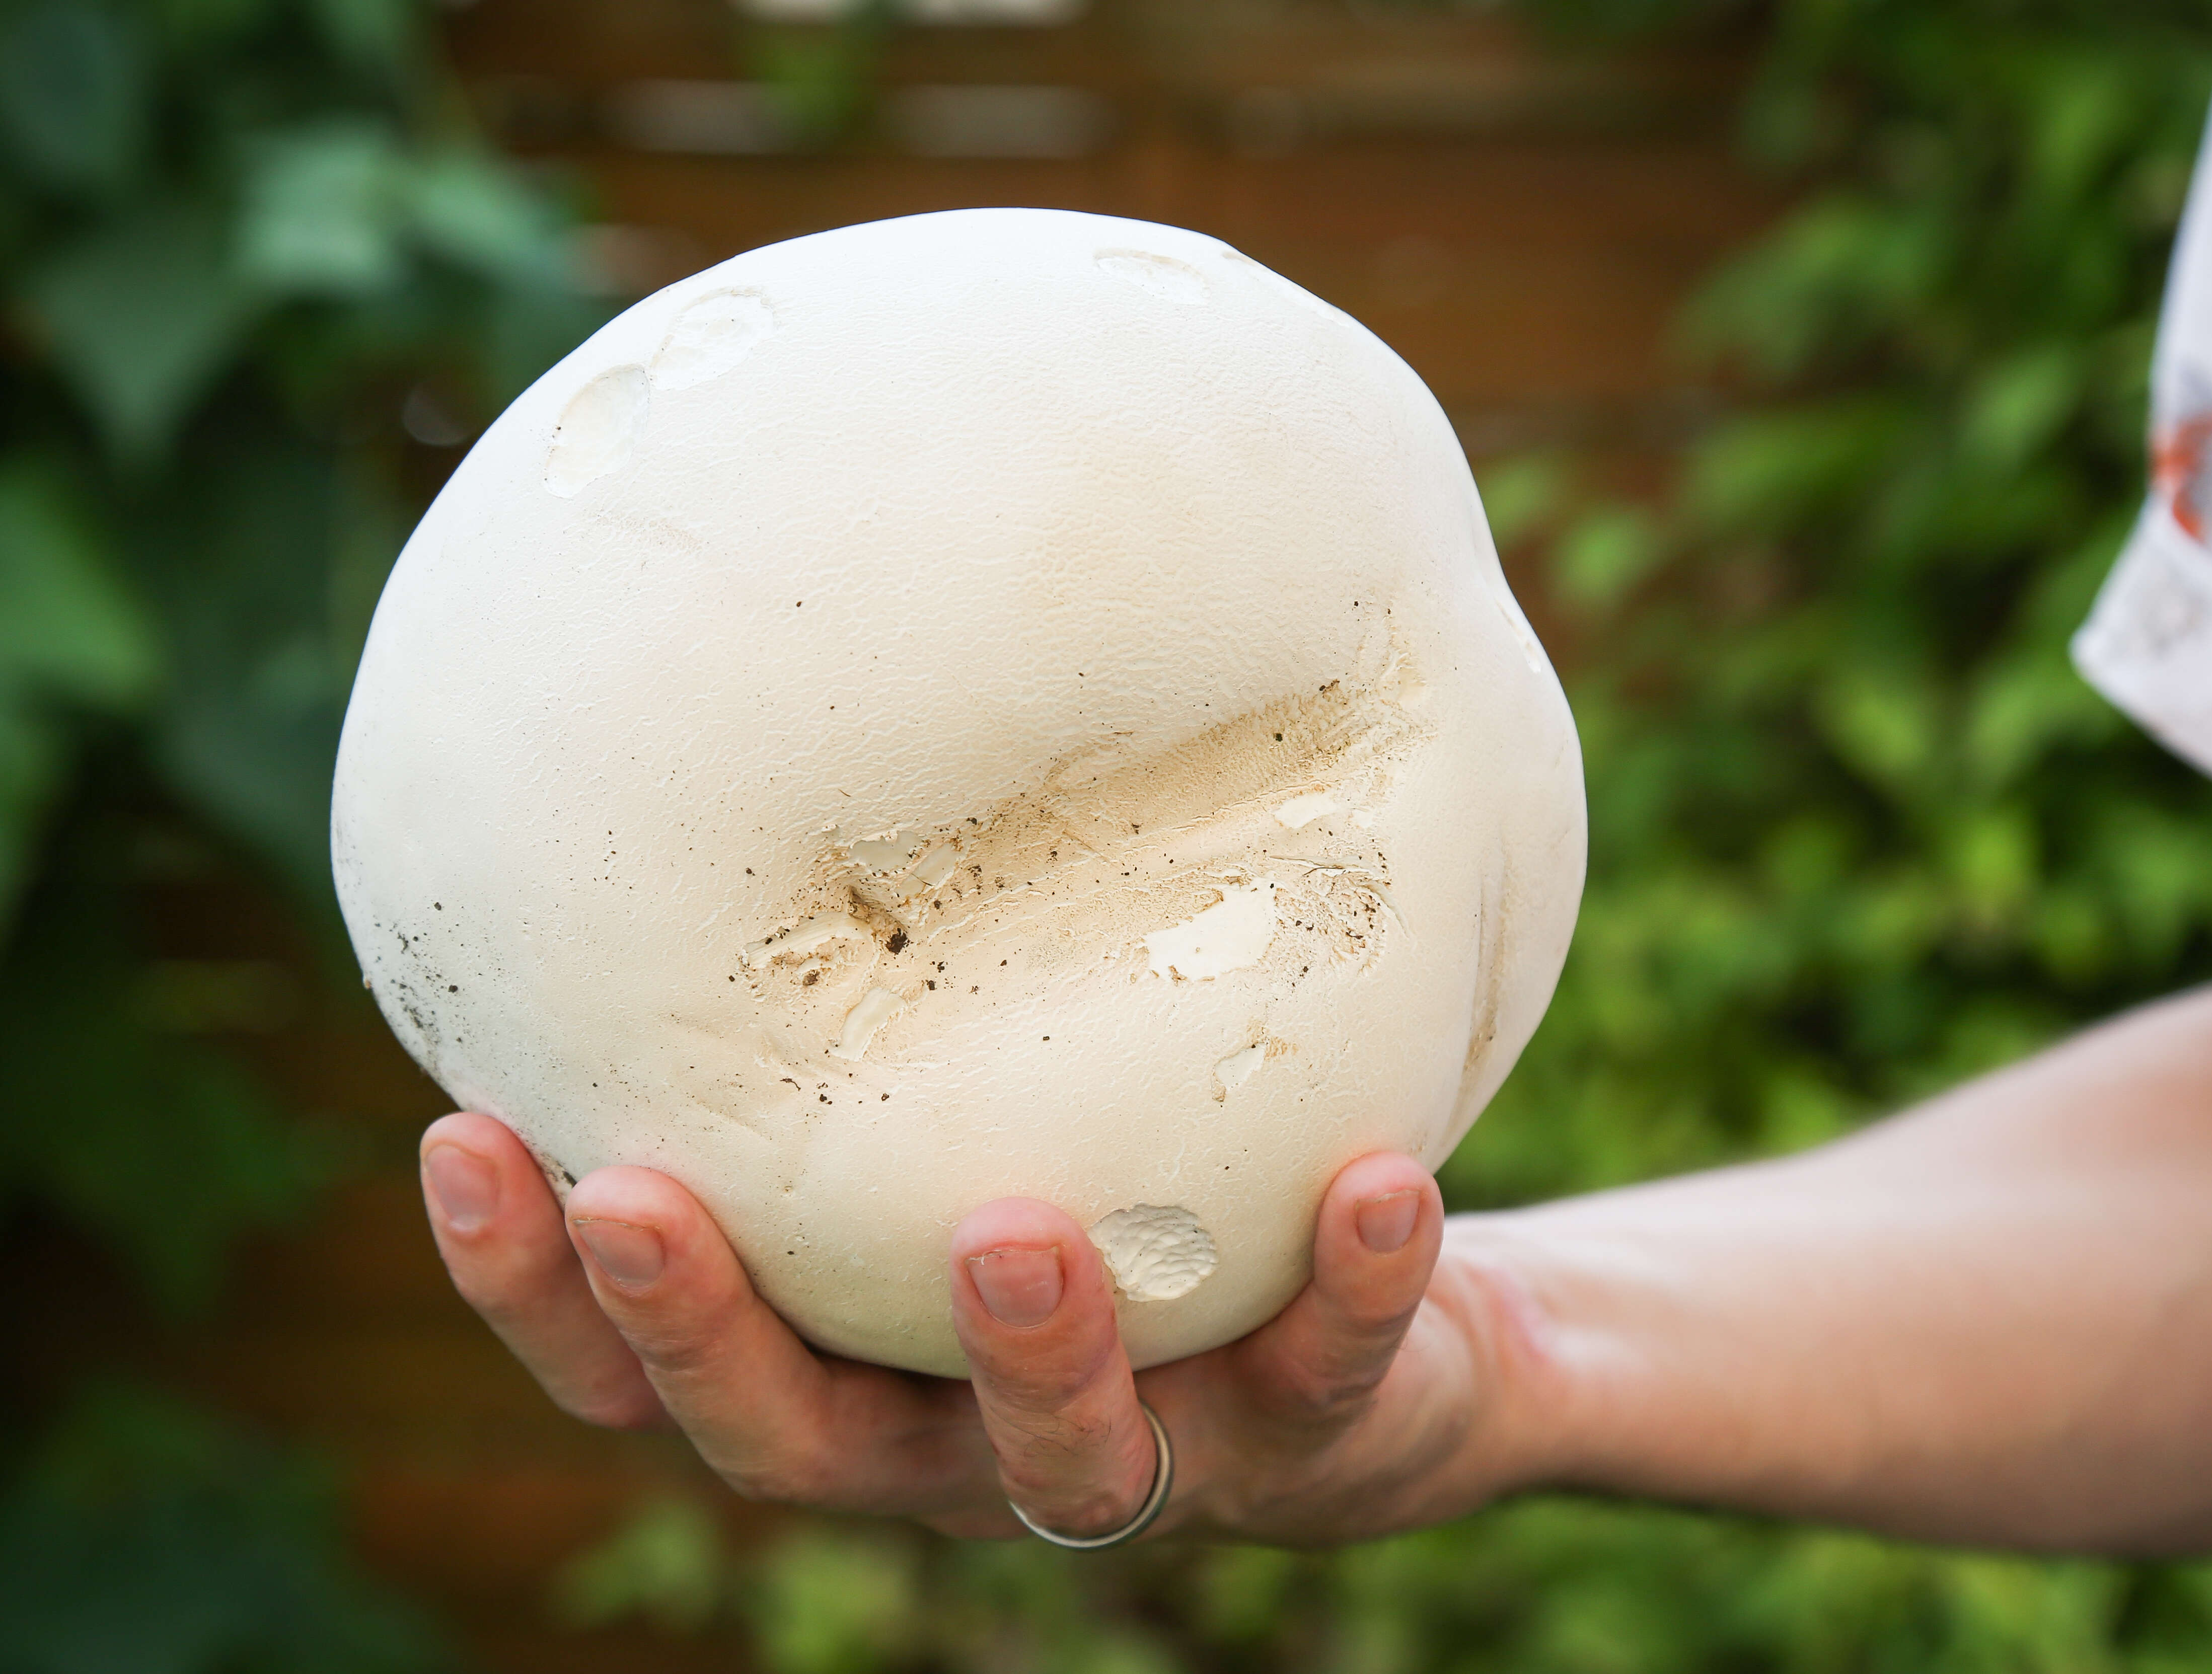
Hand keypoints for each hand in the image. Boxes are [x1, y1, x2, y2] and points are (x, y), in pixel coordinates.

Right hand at [416, 1112, 1538, 1541]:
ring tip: (1011, 1227)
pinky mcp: (1318, 1439)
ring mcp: (1145, 1460)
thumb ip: (902, 1008)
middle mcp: (961, 1444)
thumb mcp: (994, 1096)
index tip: (460, 1136)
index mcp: (854, 1366)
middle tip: (632, 1204)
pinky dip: (1353, 1284)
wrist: (1373, 1339)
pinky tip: (1380, 1174)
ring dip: (1025, 1351)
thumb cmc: (1123, 1182)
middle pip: (792, 1444)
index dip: (536, 1287)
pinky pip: (1336, 1373)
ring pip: (1056, 1461)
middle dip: (701, 1336)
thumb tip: (782, 732)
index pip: (646, 1363)